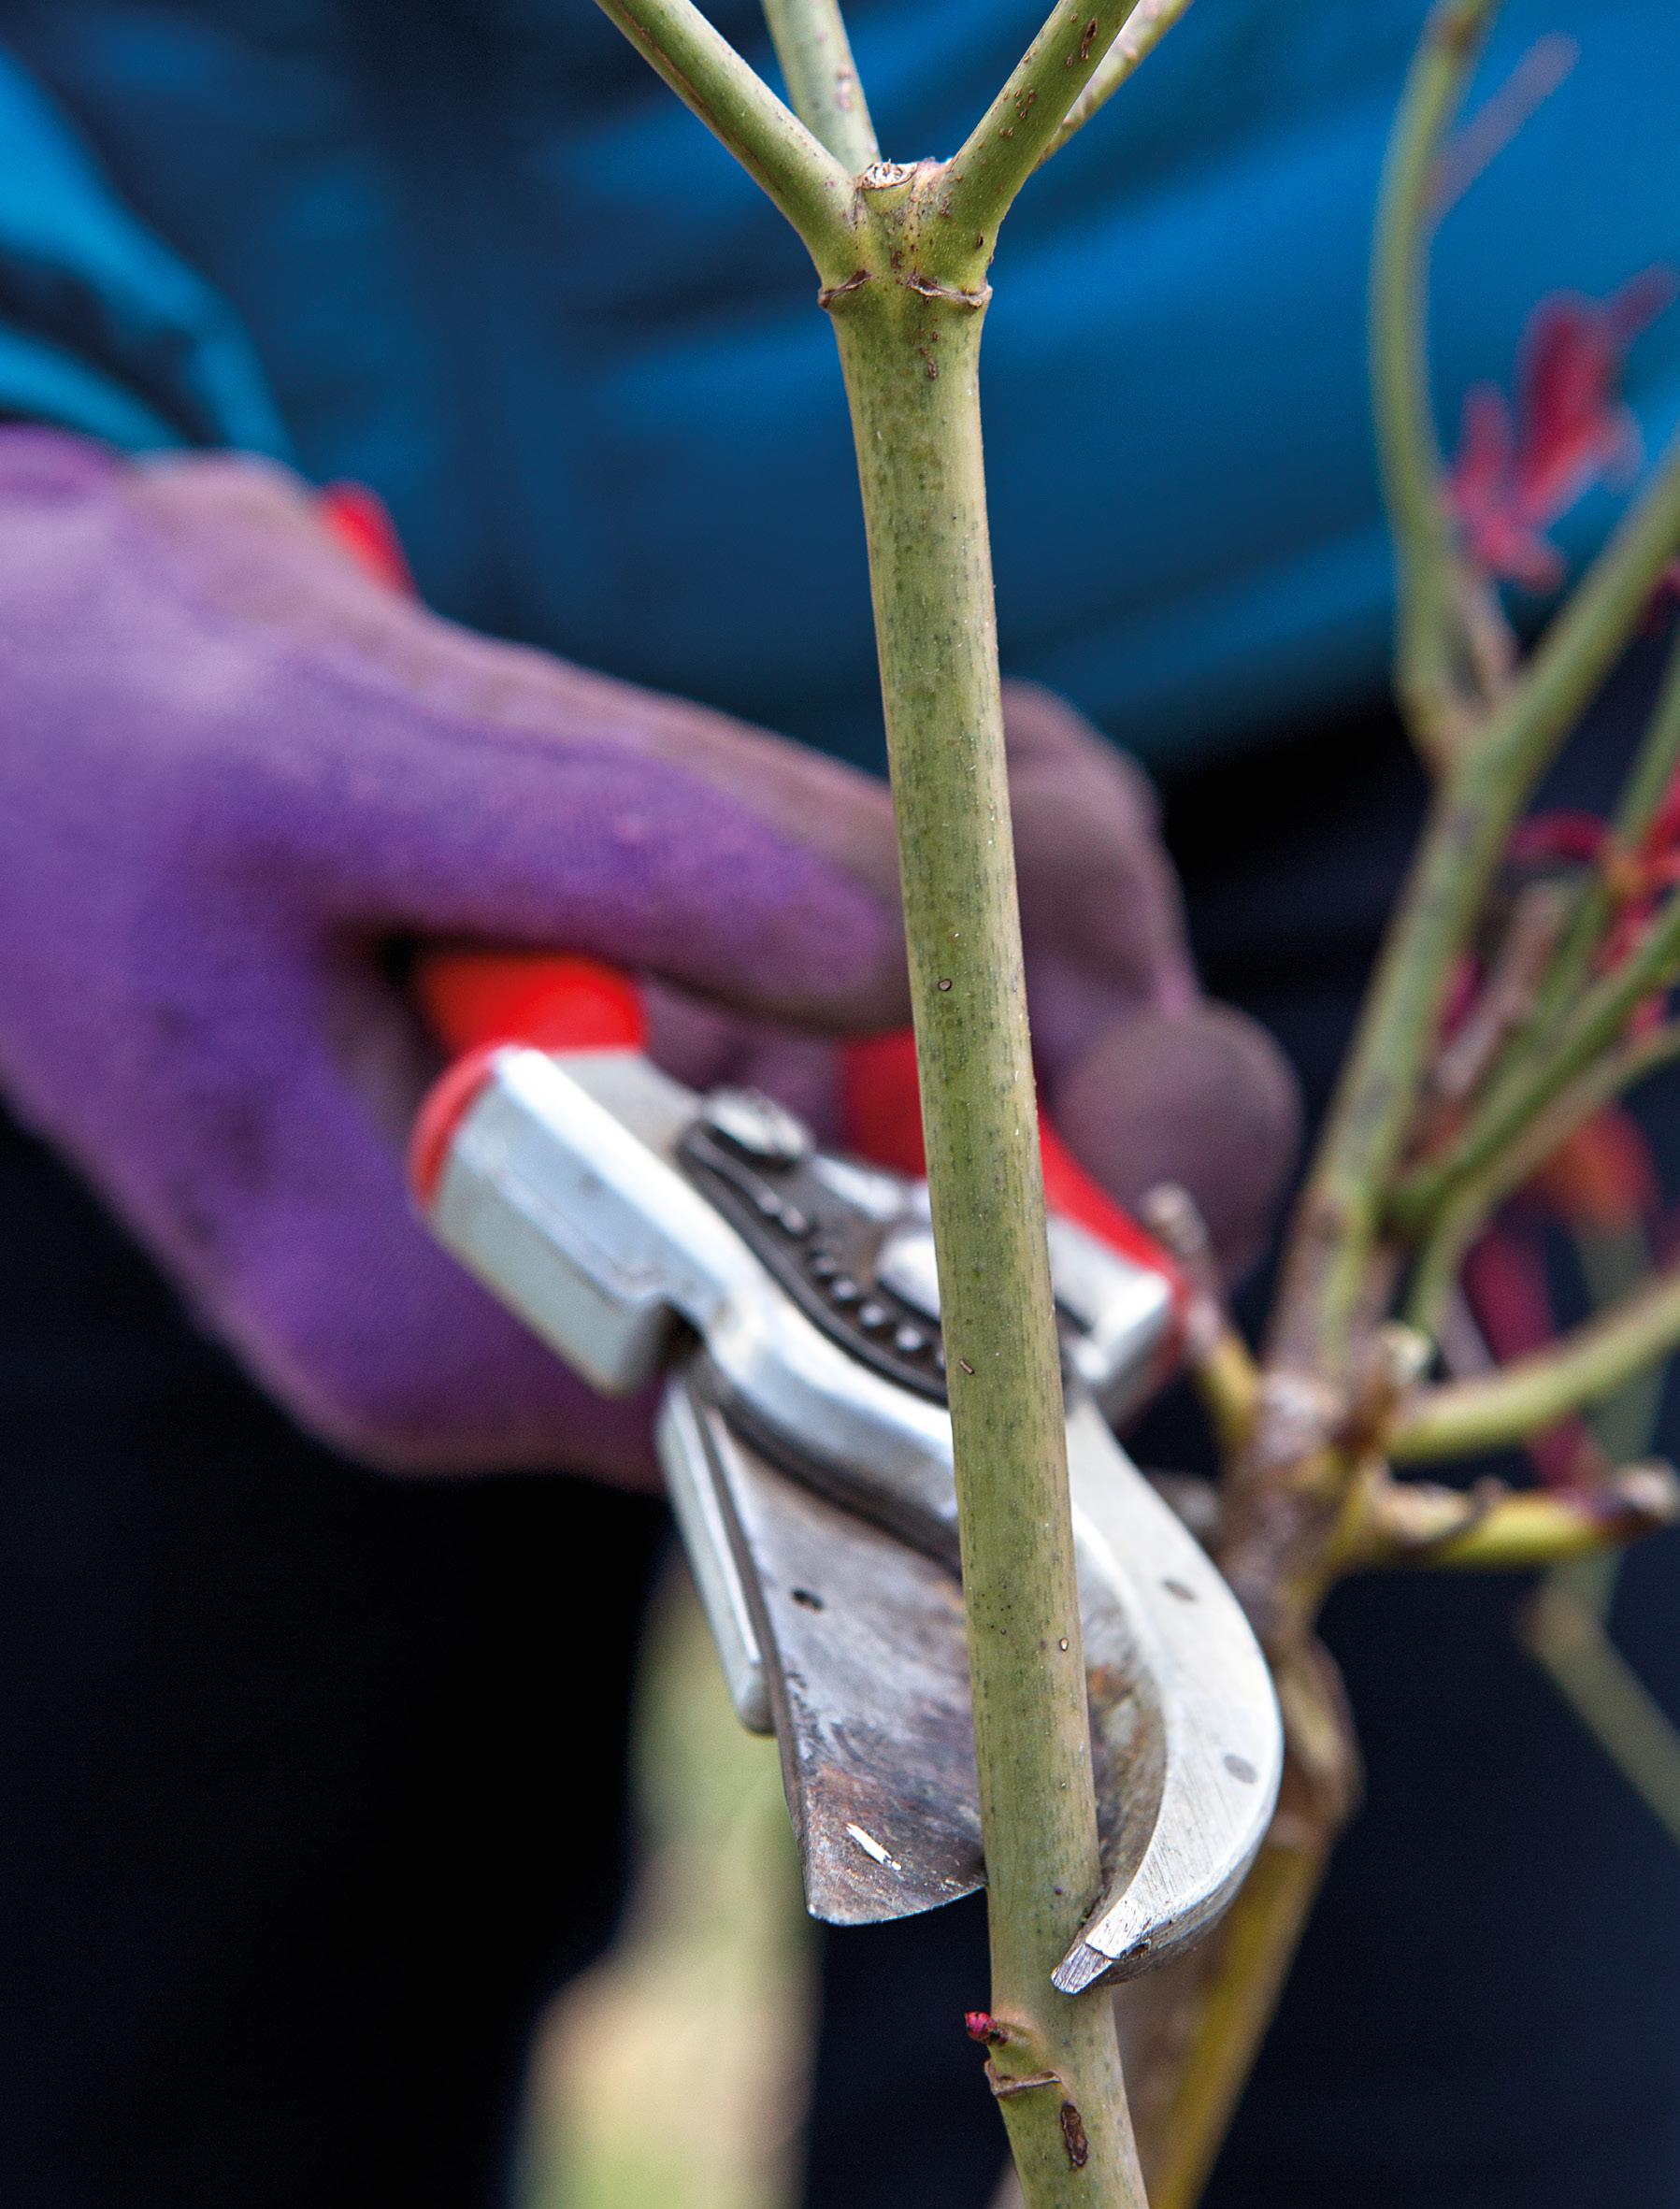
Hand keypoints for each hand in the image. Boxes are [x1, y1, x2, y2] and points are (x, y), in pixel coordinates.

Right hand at [0, 432, 1294, 1476]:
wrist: (26, 718)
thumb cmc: (127, 738)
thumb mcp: (350, 755)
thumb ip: (656, 851)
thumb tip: (965, 937)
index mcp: (448, 1327)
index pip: (834, 1403)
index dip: (1041, 1254)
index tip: (1117, 1036)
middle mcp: (558, 1325)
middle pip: (941, 1298)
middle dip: (1073, 1062)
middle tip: (1062, 814)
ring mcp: (622, 1222)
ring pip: (956, 1154)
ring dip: (1043, 953)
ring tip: (1010, 762)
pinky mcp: (663, 1111)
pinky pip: (903, 1056)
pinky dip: (987, 921)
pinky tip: (974, 785)